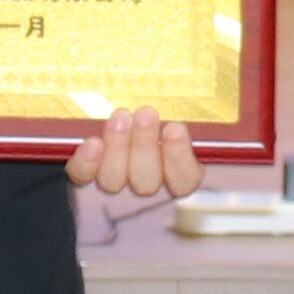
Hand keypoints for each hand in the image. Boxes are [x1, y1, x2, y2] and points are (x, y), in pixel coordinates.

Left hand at [66, 106, 202, 201]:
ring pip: (114, 180)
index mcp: (176, 177)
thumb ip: (190, 120)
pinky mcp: (82, 180)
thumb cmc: (153, 119)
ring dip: (118, 147)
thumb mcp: (176, 119)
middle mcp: (144, 189)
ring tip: (121, 117)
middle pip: (147, 181)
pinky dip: (86, 162)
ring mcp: (111, 188)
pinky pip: (82, 176)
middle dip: (145, 145)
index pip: (185, 180)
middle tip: (146, 114)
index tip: (175, 128)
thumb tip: (211, 104)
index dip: (180, 158)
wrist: (101, 123)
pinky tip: (92, 144)